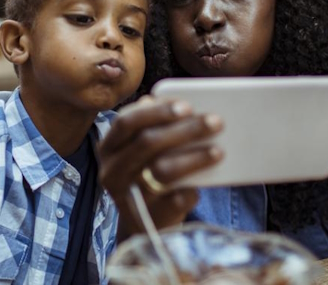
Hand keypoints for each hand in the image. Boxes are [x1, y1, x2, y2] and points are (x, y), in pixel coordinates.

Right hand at [98, 96, 223, 237]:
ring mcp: (128, 196)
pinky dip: (193, 187)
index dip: (157, 112)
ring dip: (195, 157)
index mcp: (108, 148)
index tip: (188, 105)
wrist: (141, 222)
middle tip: (216, 122)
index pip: (126, 122)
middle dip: (185, 130)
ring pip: (162, 170)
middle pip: (147, 143)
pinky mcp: (148, 218)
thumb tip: (184, 109)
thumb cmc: (146, 174)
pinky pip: (175, 198)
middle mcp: (112, 172)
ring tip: (219, 150)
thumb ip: (152, 128)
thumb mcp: (140, 150)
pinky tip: (211, 178)